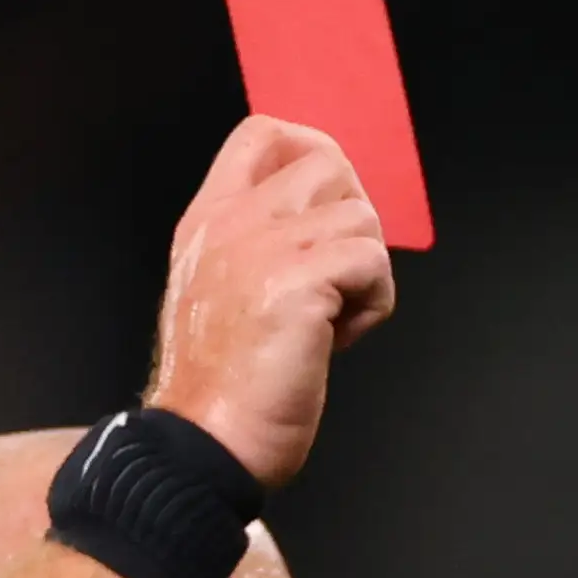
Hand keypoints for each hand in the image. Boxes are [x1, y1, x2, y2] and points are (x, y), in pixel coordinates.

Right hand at [144, 114, 396, 489]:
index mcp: (210, 218)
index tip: (323, 218)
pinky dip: (373, 305)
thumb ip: (257, 244)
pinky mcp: (296, 281)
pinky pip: (373, 261)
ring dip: (365, 274)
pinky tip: (337, 341)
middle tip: (334, 280)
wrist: (204, 442)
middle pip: (328, 162)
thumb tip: (324, 222)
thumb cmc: (222, 385)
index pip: (264, 134)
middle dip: (352, 221)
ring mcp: (262, 246)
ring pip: (361, 215)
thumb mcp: (221, 290)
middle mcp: (233, 221)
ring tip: (330, 321)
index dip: (312, 156)